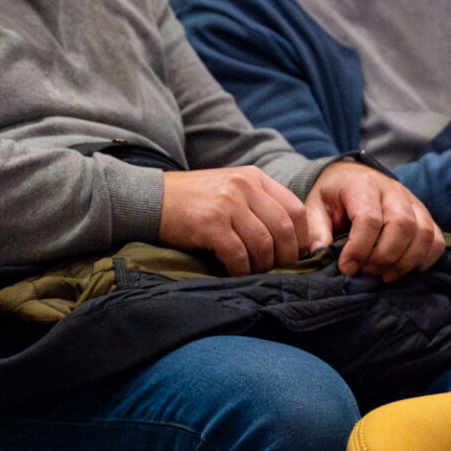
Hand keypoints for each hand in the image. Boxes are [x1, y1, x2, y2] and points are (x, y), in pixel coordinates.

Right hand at [158, 167, 306, 275]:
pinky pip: (238, 254)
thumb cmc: (192, 201)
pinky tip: (234, 272)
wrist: (149, 199)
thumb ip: (258, 205)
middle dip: (286, 257)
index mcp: (253, 177)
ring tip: (253, 273)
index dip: (302, 237)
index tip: (296, 256)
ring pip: (263, 243)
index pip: (295, 208)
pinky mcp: (209, 223)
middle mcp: (243, 186)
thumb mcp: (229, 190)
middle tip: (278, 272)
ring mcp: (226, 203)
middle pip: (284, 227)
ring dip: (262, 266)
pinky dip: (240, 269)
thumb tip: (290, 241)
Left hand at [304, 160, 444, 280]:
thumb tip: (320, 255)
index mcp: (362, 184)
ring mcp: (413, 202)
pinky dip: (424, 260)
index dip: (359, 248)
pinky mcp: (425, 216)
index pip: (369, 218)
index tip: (346, 268)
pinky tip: (402, 270)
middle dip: (384, 257)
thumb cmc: (333, 197)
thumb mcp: (314, 208)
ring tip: (383, 275)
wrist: (351, 178)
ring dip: (405, 262)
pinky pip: (436, 240)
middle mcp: (393, 190)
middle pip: (402, 225)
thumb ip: (316, 230)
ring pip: (424, 233)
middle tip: (367, 272)